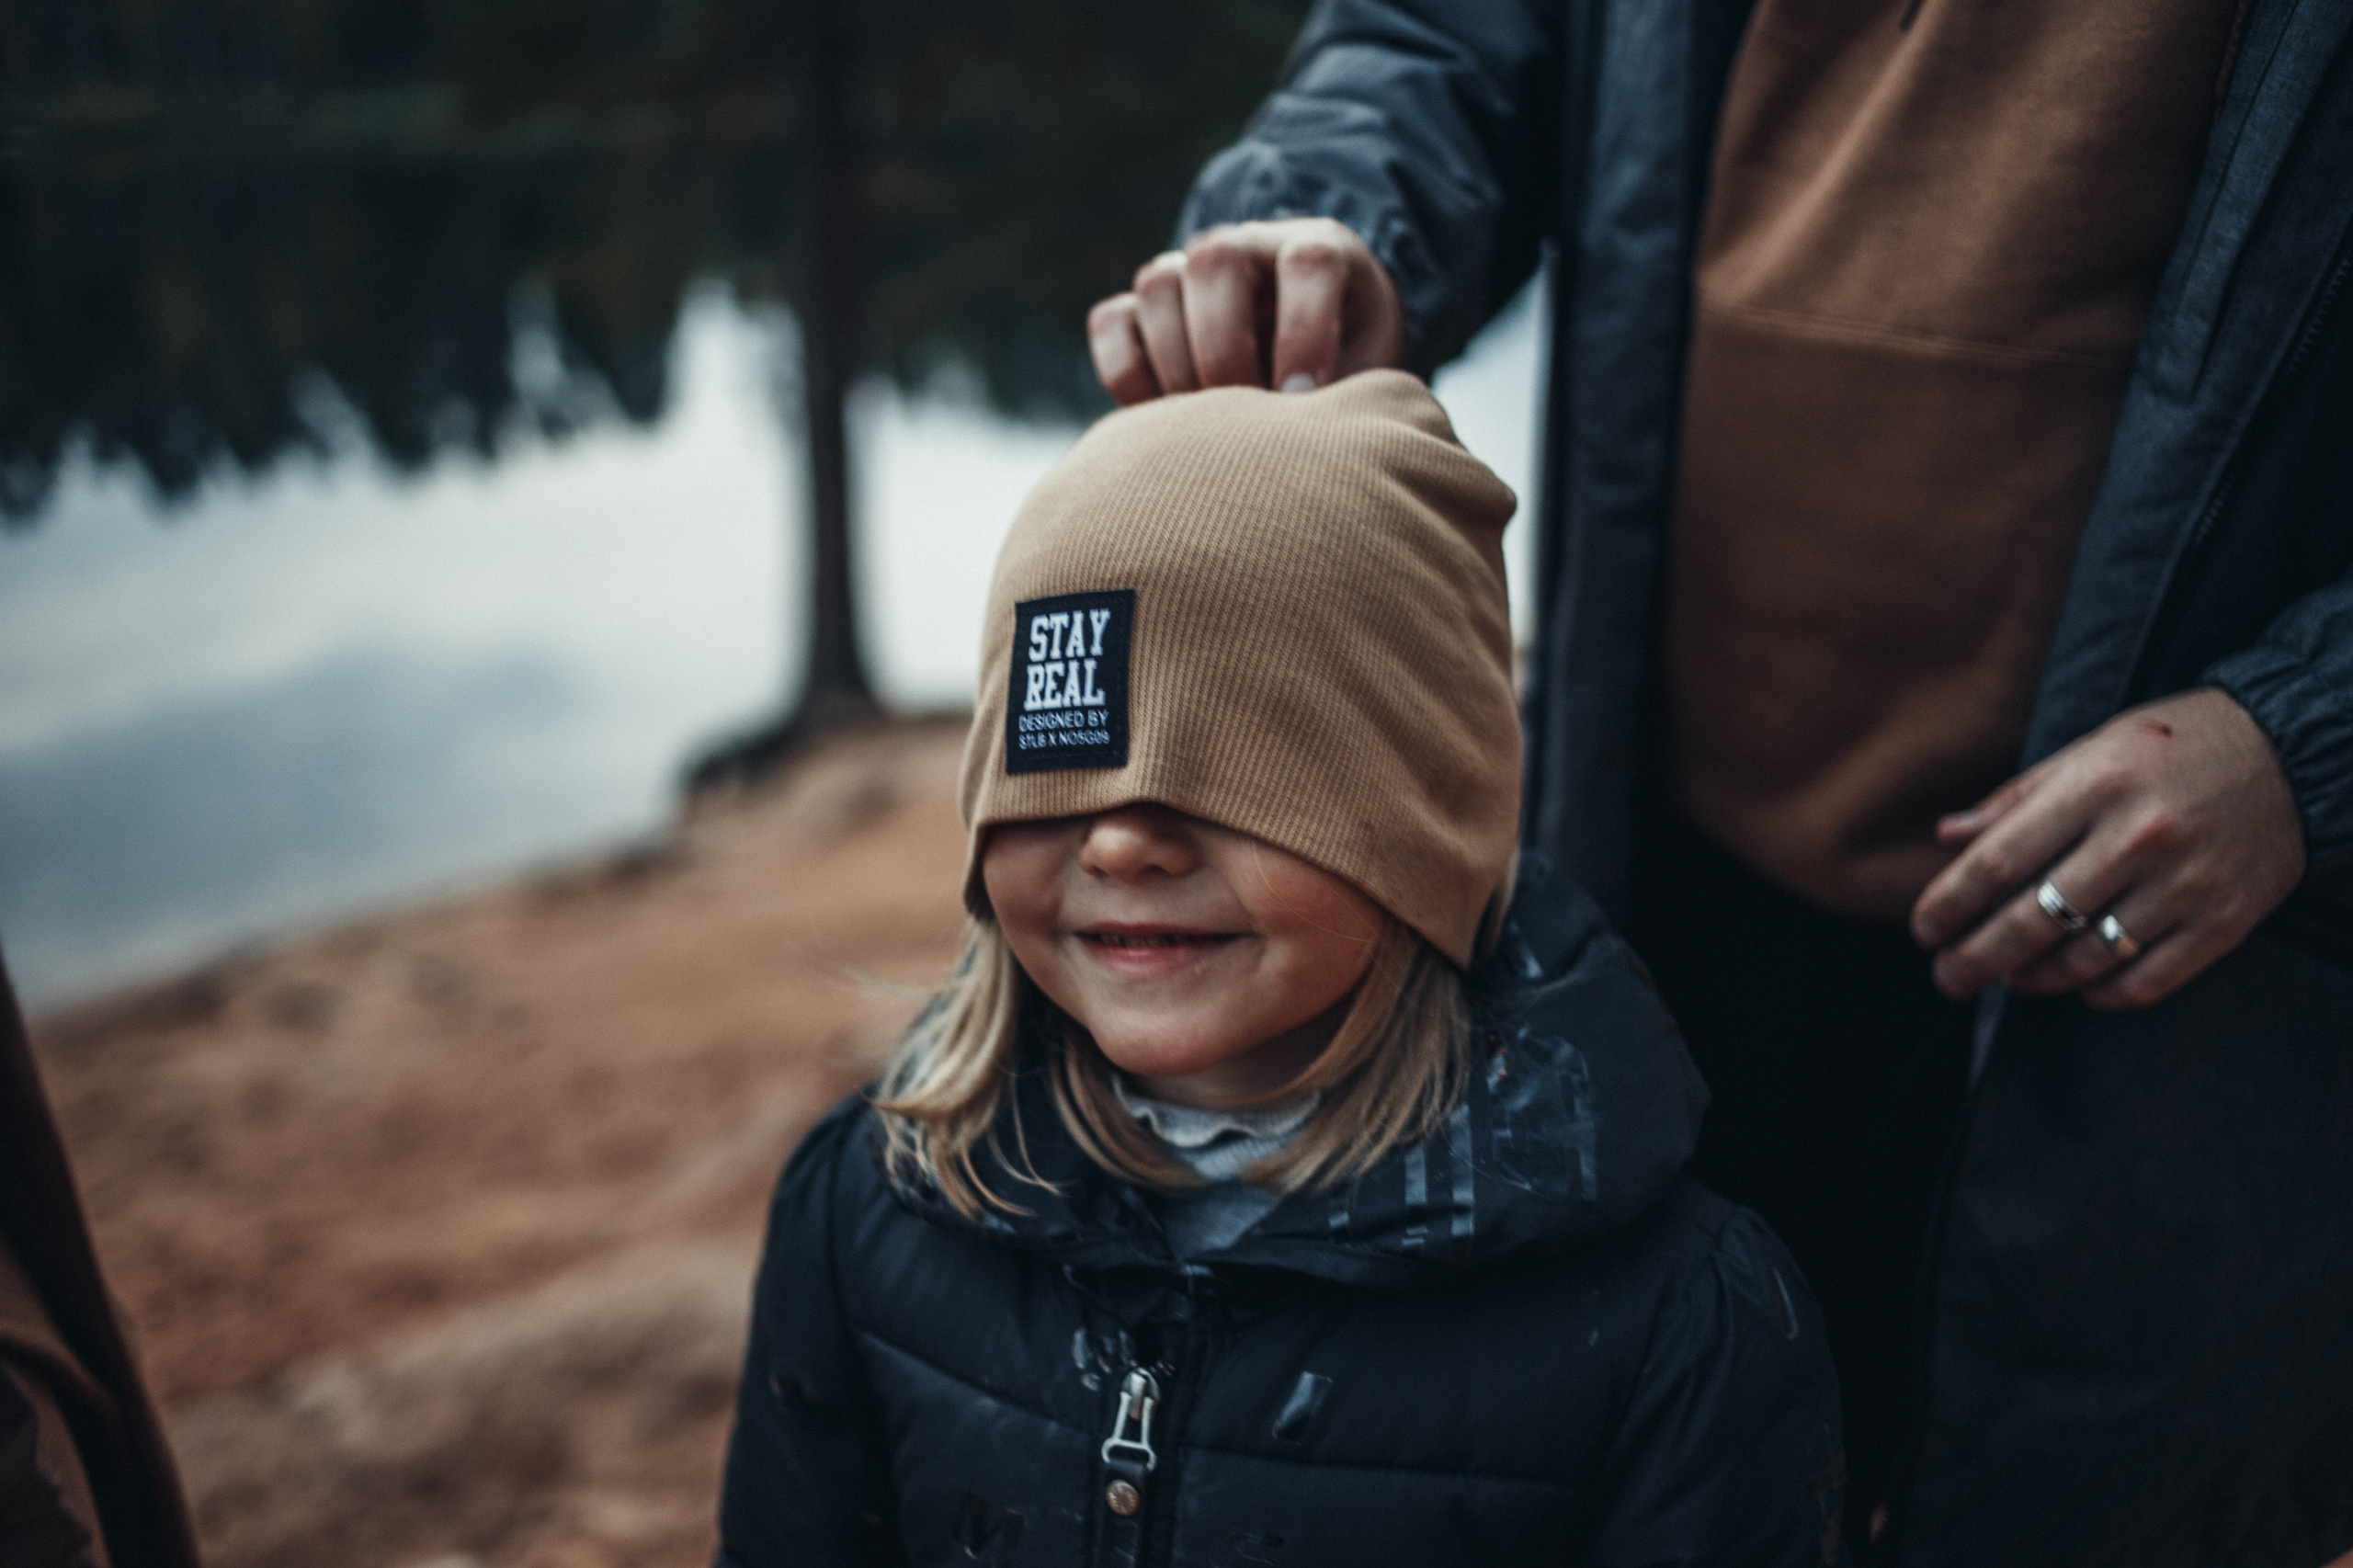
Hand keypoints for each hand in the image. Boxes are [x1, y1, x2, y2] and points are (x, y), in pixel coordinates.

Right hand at [1086, 218, 1406, 404]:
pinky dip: (1126, 373)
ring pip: (1157, 286)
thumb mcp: (1371, 377)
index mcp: (1320, 251)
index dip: (1303, 332)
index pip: (1308, 262)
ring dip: (1176, 364)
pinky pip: (1111, 322)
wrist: (1307, 364)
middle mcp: (1246, 247)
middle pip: (1214, 261)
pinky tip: (1161, 421)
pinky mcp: (1140, 308)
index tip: (1300, 402)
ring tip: (1204, 429)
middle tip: (1241, 417)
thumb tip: (1316, 447)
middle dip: (1224, 350)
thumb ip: (1352, 397)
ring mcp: (1186, 271)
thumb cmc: (1348, 373)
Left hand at [1910, 688, 2305, 1008]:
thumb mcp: (2091, 749)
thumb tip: (1949, 836)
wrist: (2292, 752)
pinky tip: (2077, 987)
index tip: (1924, 931)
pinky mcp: (2223, 922)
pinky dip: (2101, 994)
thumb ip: (2018, 798)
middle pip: (2034, 921)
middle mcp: (2138, 838)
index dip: (1951, 903)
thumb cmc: (2173, 747)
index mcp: (2096, 786)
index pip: (1999, 861)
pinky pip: (2146, 980)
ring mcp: (2185, 885)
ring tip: (2007, 978)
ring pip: (2085, 959)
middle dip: (1977, 959)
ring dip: (2033, 980)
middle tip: (1948, 978)